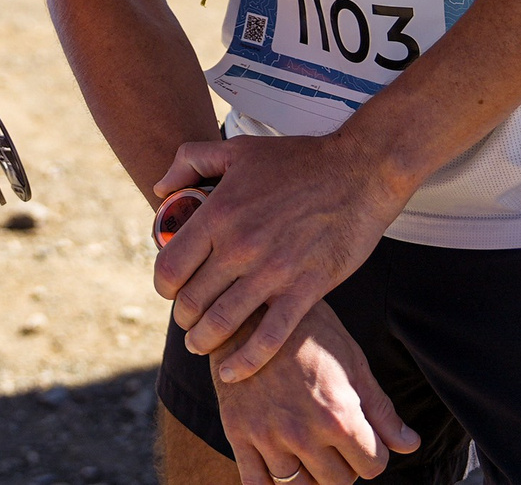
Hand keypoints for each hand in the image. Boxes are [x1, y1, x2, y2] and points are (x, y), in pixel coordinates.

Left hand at [153, 132, 408, 383]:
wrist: (360, 172)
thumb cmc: (298, 159)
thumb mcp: (237, 149)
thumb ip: (190, 161)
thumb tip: (160, 189)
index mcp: (219, 214)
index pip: (170, 267)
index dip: (163, 286)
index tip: (170, 290)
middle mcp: (240, 246)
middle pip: (192, 300)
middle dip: (183, 316)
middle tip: (187, 319)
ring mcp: (273, 272)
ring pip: (222, 323)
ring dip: (204, 340)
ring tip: (200, 344)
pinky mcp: (306, 290)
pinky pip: (269, 338)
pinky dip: (245, 361)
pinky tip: (232, 372)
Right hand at [212, 303, 419, 483]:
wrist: (251, 309)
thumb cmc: (309, 332)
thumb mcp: (352, 362)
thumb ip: (380, 410)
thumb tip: (410, 444)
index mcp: (338, 416)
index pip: (372, 466)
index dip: (373, 453)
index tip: (364, 438)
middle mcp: (303, 433)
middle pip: (338, 483)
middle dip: (345, 466)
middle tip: (337, 444)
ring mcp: (267, 436)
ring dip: (310, 476)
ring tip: (310, 451)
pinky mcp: (238, 433)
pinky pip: (255, 484)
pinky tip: (280, 468)